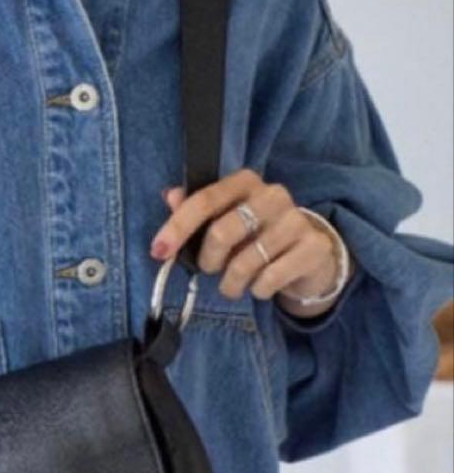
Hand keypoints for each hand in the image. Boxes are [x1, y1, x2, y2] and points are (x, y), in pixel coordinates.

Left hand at [149, 168, 348, 308]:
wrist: (309, 255)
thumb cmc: (257, 236)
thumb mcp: (224, 220)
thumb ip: (196, 209)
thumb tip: (170, 195)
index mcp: (245, 182)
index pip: (204, 200)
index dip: (177, 227)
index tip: (158, 251)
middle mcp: (273, 195)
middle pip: (222, 233)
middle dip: (208, 261)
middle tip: (211, 269)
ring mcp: (296, 220)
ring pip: (245, 262)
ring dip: (231, 283)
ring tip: (234, 284)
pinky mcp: (314, 247)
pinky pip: (269, 278)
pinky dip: (257, 290)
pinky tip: (261, 286)